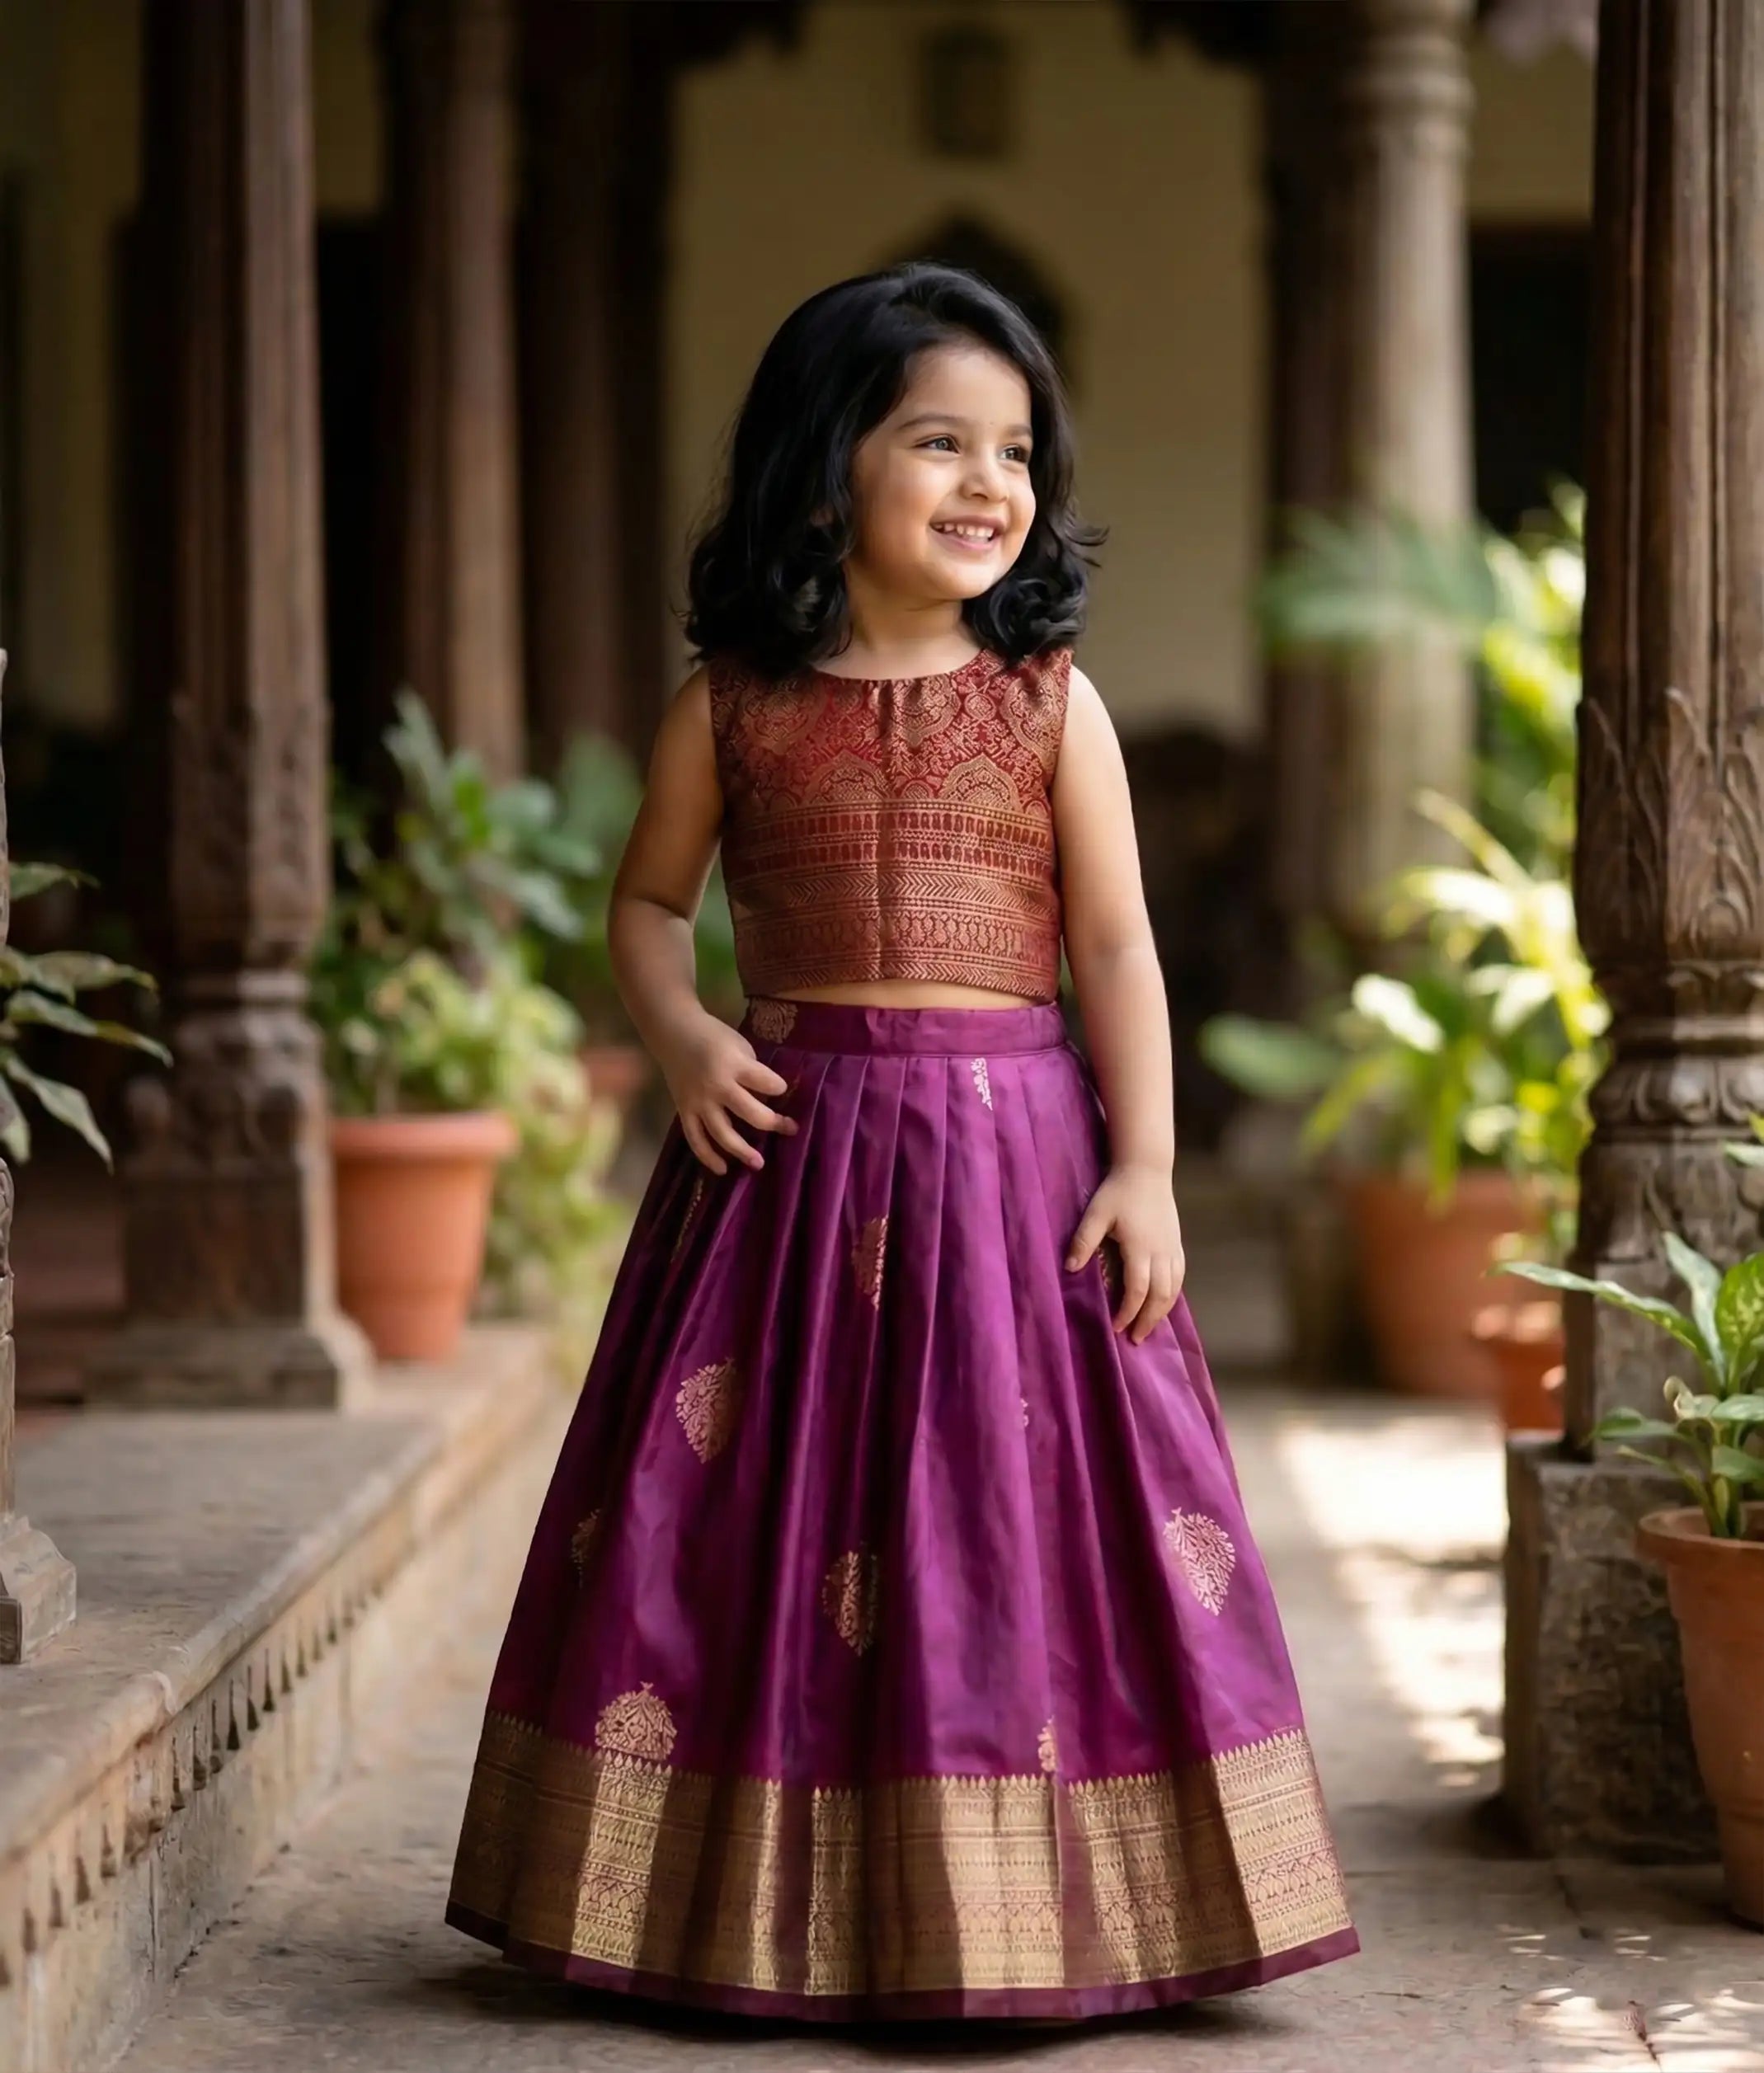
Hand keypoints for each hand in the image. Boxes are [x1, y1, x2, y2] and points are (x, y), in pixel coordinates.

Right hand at [652, 1009, 798, 1174]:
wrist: (673, 1032)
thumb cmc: (712, 1036)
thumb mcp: (739, 1044)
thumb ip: (751, 1070)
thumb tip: (767, 1096)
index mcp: (734, 1064)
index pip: (767, 1083)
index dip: (779, 1087)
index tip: (782, 1089)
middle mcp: (717, 1086)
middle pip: (750, 1113)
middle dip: (774, 1123)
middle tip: (790, 1129)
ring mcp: (699, 1102)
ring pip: (722, 1133)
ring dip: (742, 1150)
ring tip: (758, 1163)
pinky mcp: (684, 1111)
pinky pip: (695, 1139)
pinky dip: (707, 1156)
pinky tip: (723, 1169)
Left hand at [1065, 1164, 1184, 1342]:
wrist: (1147, 1170)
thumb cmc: (1118, 1191)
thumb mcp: (1095, 1214)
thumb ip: (1083, 1241)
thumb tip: (1069, 1269)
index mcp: (1140, 1248)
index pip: (1136, 1290)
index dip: (1127, 1312)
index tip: (1116, 1327)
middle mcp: (1160, 1252)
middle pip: (1159, 1296)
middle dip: (1148, 1320)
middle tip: (1136, 1338)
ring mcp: (1172, 1247)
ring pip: (1173, 1289)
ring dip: (1162, 1310)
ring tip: (1150, 1326)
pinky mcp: (1177, 1242)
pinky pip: (1180, 1275)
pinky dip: (1173, 1293)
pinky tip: (1164, 1301)